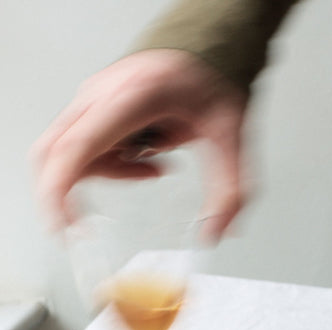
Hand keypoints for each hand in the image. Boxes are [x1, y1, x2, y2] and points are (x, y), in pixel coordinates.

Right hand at [32, 49, 247, 240]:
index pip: (76, 146)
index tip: (66, 224)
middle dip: (63, 194)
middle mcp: (102, 95)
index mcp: (131, 97)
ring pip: (67, 152)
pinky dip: (109, 167)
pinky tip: (146, 161)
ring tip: (151, 168)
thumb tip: (216, 231)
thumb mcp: (231, 138)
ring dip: (104, 176)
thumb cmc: (211, 79)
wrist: (207, 49)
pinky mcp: (96, 108)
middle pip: (54, 151)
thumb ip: (230, 191)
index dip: (62, 189)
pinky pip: (83, 147)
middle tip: (81, 226)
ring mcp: (94, 100)